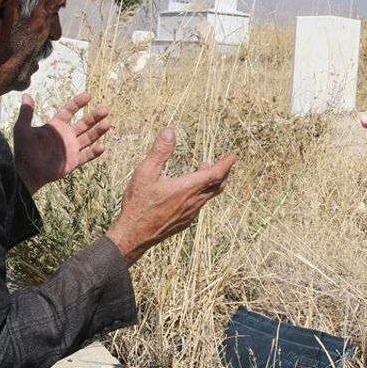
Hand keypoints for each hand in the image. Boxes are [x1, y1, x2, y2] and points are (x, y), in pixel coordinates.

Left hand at [13, 92, 110, 193]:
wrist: (26, 173)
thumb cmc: (23, 151)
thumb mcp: (22, 129)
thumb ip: (26, 113)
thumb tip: (26, 95)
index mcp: (55, 127)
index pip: (69, 111)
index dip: (78, 103)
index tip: (88, 95)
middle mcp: (66, 136)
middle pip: (84, 123)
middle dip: (94, 117)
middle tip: (105, 109)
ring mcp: (71, 149)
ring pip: (88, 138)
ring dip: (98, 131)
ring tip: (107, 123)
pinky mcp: (73, 162)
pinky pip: (87, 156)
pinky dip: (94, 152)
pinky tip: (102, 146)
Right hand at [105, 128, 236, 264]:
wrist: (133, 235)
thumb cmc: (138, 204)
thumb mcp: (145, 173)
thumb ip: (159, 152)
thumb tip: (170, 132)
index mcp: (187, 188)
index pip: (215, 174)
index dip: (226, 164)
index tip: (233, 156)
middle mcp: (193, 202)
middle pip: (218, 186)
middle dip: (224, 172)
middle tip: (225, 162)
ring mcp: (190, 214)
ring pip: (208, 196)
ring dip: (211, 182)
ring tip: (203, 170)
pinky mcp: (184, 222)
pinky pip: (199, 205)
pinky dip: (202, 193)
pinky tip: (189, 190)